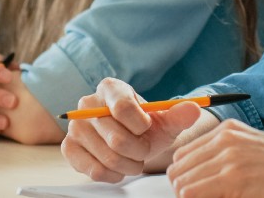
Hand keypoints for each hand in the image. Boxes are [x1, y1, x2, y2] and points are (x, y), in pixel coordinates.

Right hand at [62, 77, 204, 181]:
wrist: (131, 141)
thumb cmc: (147, 128)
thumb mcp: (166, 120)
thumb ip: (180, 114)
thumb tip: (194, 108)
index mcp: (111, 88)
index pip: (124, 108)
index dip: (141, 125)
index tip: (147, 127)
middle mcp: (87, 103)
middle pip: (117, 138)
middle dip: (139, 150)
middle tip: (144, 149)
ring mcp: (75, 126)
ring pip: (108, 157)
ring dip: (129, 164)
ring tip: (134, 158)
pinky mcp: (69, 148)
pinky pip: (94, 170)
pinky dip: (113, 174)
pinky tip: (119, 167)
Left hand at [165, 119, 263, 197]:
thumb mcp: (255, 151)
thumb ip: (226, 155)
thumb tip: (197, 175)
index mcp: (229, 130)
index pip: (183, 156)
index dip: (188, 178)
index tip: (202, 191)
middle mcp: (225, 139)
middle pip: (178, 170)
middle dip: (187, 189)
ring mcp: (229, 158)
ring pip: (182, 185)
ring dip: (193, 197)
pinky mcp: (234, 180)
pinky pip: (193, 195)